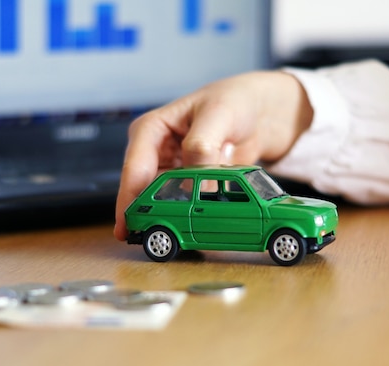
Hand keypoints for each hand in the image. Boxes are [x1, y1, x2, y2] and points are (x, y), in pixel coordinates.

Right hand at [114, 70, 312, 240]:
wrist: (260, 111)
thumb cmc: (234, 101)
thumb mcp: (217, 115)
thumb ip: (201, 144)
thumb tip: (192, 175)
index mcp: (151, 129)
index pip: (135, 169)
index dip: (129, 200)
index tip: (128, 226)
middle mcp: (157, 151)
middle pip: (143, 189)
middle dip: (147, 215)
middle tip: (149, 240)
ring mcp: (173, 169)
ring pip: (163, 200)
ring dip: (170, 218)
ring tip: (179, 235)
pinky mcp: (191, 182)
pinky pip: (186, 203)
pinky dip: (190, 216)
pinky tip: (198, 227)